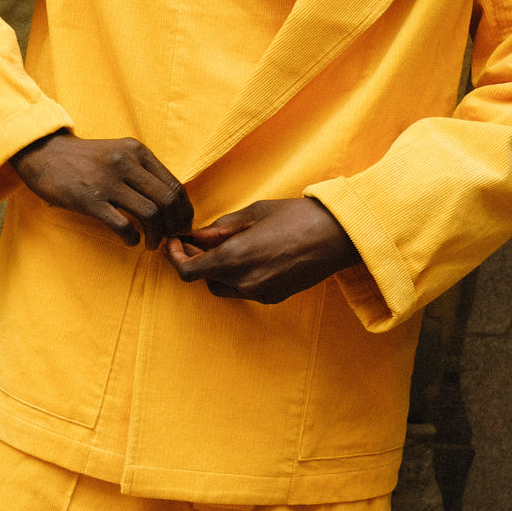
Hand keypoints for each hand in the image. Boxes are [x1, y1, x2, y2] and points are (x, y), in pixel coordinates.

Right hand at [10, 131, 192, 248]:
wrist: (44, 153)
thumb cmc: (85, 159)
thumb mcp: (118, 153)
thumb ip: (142, 171)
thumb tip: (170, 202)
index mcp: (137, 151)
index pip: (174, 185)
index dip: (183, 210)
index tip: (181, 225)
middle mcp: (126, 163)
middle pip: (167, 200)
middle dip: (174, 225)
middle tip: (170, 238)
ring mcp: (108, 181)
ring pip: (150, 214)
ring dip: (156, 235)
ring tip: (150, 244)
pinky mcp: (89, 199)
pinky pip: (122, 224)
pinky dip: (132, 238)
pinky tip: (130, 241)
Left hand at [163, 198, 362, 303]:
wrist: (337, 235)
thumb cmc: (296, 216)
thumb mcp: (252, 213)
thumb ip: (220, 228)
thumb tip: (197, 236)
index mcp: (234, 258)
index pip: (188, 271)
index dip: (175, 257)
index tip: (174, 242)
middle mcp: (243, 282)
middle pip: (205, 278)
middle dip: (198, 260)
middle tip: (199, 239)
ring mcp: (259, 293)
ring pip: (223, 287)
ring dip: (217, 270)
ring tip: (227, 245)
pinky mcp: (273, 297)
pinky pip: (244, 290)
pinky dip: (237, 276)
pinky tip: (250, 255)